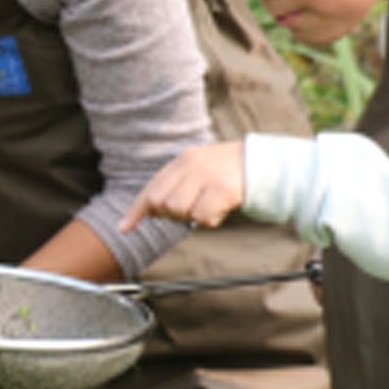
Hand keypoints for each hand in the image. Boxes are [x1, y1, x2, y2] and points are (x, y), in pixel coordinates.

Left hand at [121, 142, 247, 233]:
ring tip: (209, 206)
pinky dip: (210, 220)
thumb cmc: (229, 172)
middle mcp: (191, 165)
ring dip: (192, 217)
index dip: (136, 211)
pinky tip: (222, 209)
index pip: (151, 188)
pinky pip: (202, 218)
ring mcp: (207, 176)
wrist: (264, 164)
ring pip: (178, 210)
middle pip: (161, 203)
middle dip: (170, 215)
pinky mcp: (222, 190)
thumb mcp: (199, 170)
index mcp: (182, 160)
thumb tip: (152, 212)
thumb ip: (176, 185)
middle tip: (192, 209)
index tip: (123, 228)